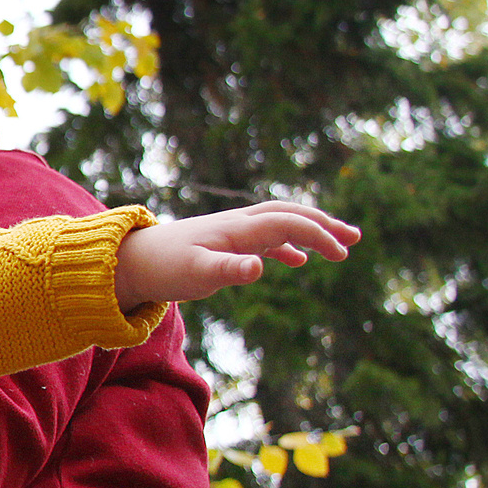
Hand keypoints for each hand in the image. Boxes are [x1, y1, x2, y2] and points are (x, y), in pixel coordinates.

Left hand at [114, 200, 360, 306]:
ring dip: (311, 231)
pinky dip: (287, 245)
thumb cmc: (164, 268)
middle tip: (354, 239)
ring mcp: (232, 232)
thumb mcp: (196, 274)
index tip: (343, 253)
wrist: (132, 260)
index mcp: (237, 229)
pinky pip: (264, 238)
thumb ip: (228, 271)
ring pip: (280, 223)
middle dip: (323, 224)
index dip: (318, 234)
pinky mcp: (224, 243)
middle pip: (290, 214)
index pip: (288, 223)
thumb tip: (261, 268)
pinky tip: (297, 261)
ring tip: (341, 246)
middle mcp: (238, 224)